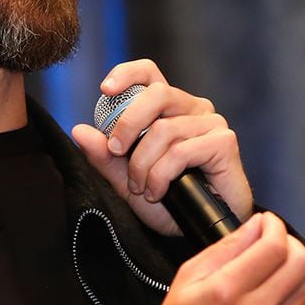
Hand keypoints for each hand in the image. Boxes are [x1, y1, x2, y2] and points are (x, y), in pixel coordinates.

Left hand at [70, 59, 253, 235]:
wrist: (200, 230)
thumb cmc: (170, 202)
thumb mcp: (126, 179)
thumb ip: (105, 156)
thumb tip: (80, 130)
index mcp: (170, 108)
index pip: (150, 74)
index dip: (127, 74)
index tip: (105, 90)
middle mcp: (193, 109)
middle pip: (157, 94)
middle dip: (129, 123)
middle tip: (116, 150)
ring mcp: (211, 123)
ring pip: (164, 130)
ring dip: (144, 165)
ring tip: (142, 188)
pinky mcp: (224, 142)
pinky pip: (181, 151)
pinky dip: (162, 175)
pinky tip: (160, 191)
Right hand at [154, 212, 304, 304]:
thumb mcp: (188, 277)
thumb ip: (225, 248)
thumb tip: (255, 226)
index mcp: (226, 291)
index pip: (274, 247)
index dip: (275, 226)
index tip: (267, 222)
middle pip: (301, 263)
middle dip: (290, 243)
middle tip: (273, 242)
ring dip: (293, 270)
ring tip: (272, 271)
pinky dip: (296, 298)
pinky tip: (276, 297)